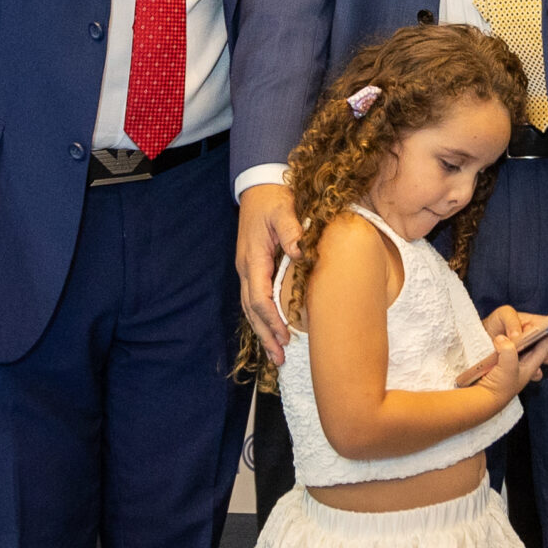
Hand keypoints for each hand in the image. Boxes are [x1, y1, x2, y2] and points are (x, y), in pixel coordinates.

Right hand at [237, 184, 304, 361]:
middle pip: (251, 310)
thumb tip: (301, 251)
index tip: (285, 335)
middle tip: (279, 359)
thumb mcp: (283, 210)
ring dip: (262, 332)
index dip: (271, 319)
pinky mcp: (254, 270)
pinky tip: (271, 333)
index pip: (258, 297)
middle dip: (265, 335)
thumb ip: (291, 231)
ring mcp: (248, 270)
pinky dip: (262, 320)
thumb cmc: (273, 200)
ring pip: (251, 309)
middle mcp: (246, 269)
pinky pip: (255, 301)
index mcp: (253, 258)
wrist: (259, 188)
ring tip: (275, 355)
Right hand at [473, 324, 547, 401]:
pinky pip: (515, 350)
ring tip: (536, 330)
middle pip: (540, 348)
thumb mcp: (505, 369)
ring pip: (529, 349)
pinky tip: (513, 339)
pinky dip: (517, 344)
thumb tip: (502, 338)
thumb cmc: (497, 388)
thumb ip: (507, 352)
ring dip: (532, 340)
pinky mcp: (503, 363)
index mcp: (530, 366)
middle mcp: (524, 365)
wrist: (481, 400)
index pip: (545, 347)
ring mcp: (514, 364)